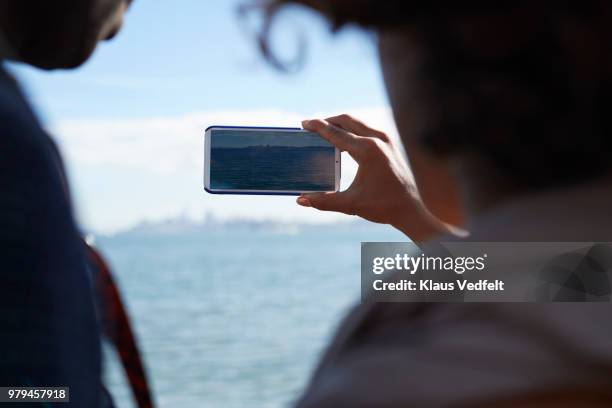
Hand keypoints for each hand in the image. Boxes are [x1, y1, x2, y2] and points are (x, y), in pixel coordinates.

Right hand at [298, 114, 465, 242]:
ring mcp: (386, 140)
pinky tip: (343, 140)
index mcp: (367, 150)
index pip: (336, 133)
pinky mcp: (390, 145)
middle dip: (328, 121)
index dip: (318, 127)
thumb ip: (323, 201)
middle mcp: (378, 140)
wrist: (410, 210)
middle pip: (347, 120)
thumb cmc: (383, 206)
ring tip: (325, 132)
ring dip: (340, 125)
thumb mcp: (351, 204)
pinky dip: (352, 131)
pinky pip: (366, 130)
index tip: (304, 123)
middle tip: (311, 127)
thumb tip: (300, 200)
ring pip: (357, 123)